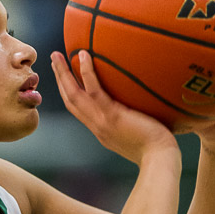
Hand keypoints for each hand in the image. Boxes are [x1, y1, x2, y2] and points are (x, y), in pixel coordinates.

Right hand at [51, 50, 178, 166]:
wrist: (160, 159)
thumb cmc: (158, 148)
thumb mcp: (140, 133)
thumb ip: (136, 120)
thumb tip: (145, 105)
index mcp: (102, 130)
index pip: (79, 110)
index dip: (69, 92)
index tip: (64, 77)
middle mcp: (97, 126)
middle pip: (70, 100)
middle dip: (60, 80)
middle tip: (54, 59)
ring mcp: (101, 122)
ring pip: (74, 95)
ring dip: (63, 74)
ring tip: (56, 55)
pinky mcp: (112, 116)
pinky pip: (94, 91)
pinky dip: (86, 72)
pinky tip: (83, 55)